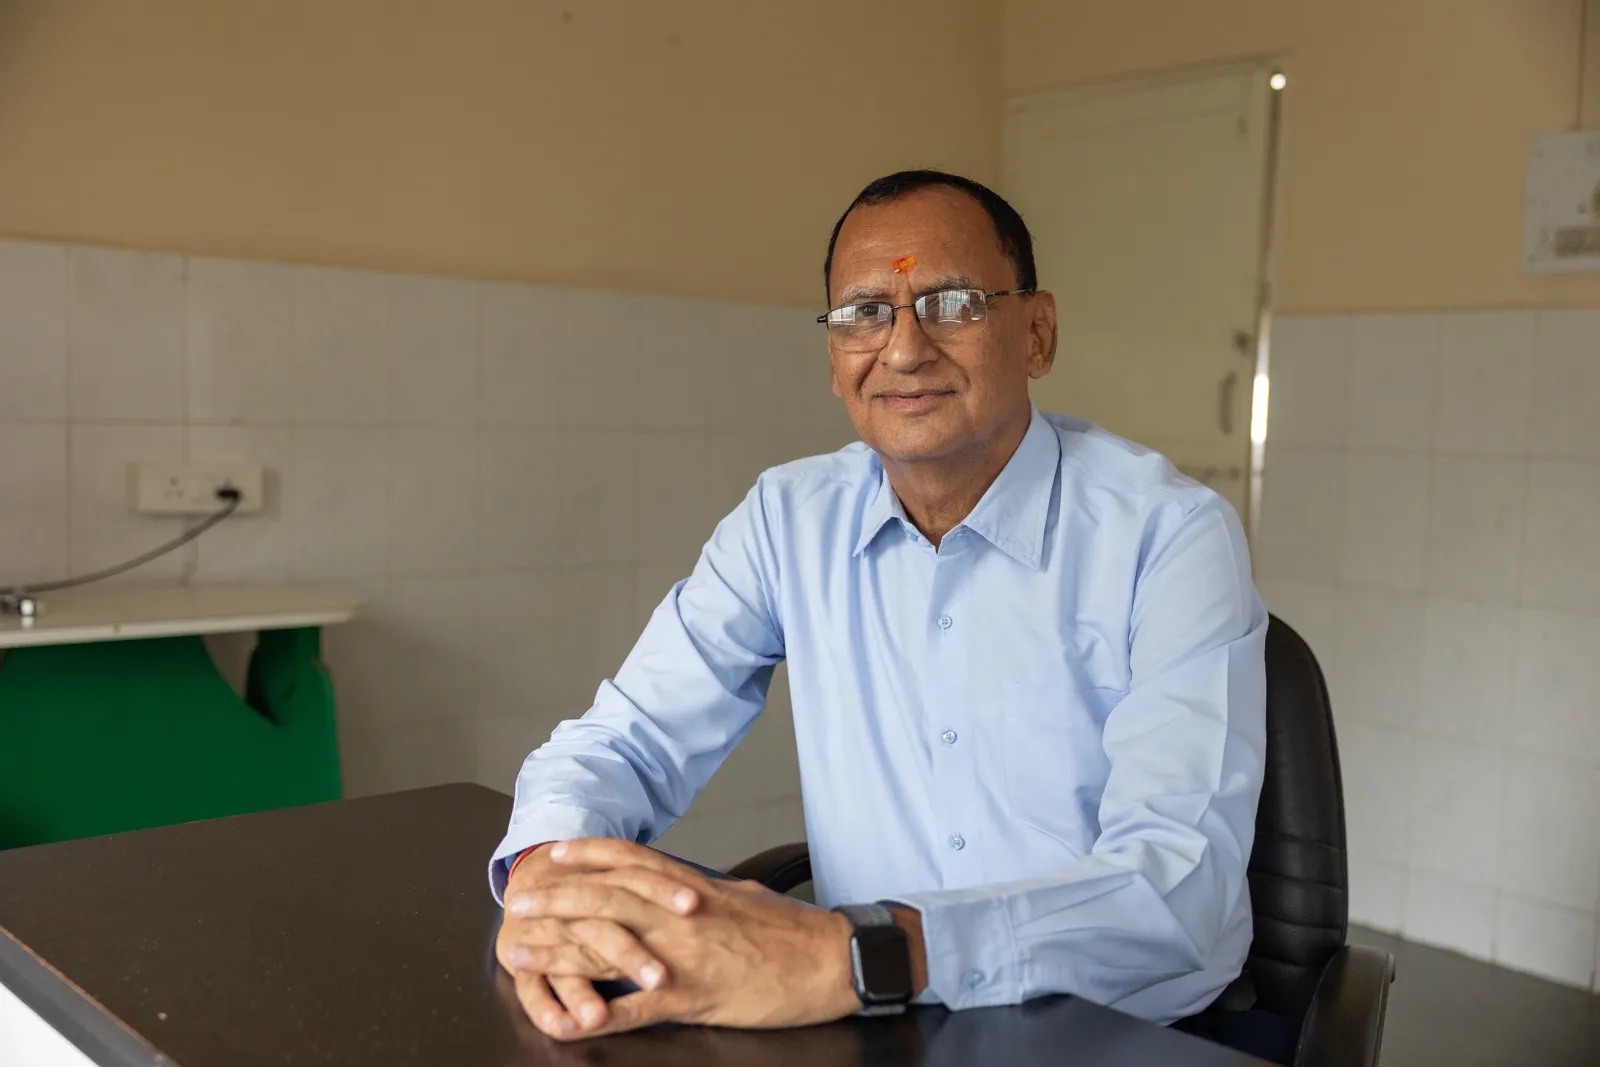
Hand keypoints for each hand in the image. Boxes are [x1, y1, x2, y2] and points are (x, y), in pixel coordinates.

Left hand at [509, 839, 858, 1038]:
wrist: (831, 958)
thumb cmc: (793, 931)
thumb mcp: (743, 898)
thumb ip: (706, 894)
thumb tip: (686, 891)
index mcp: (694, 890)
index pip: (631, 862)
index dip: (590, 855)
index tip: (556, 854)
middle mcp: (680, 916)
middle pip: (605, 898)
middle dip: (557, 899)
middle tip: (518, 900)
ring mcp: (683, 956)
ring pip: (607, 948)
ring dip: (558, 951)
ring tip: (520, 952)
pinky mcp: (694, 997)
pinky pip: (637, 1007)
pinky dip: (600, 1015)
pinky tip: (571, 1021)